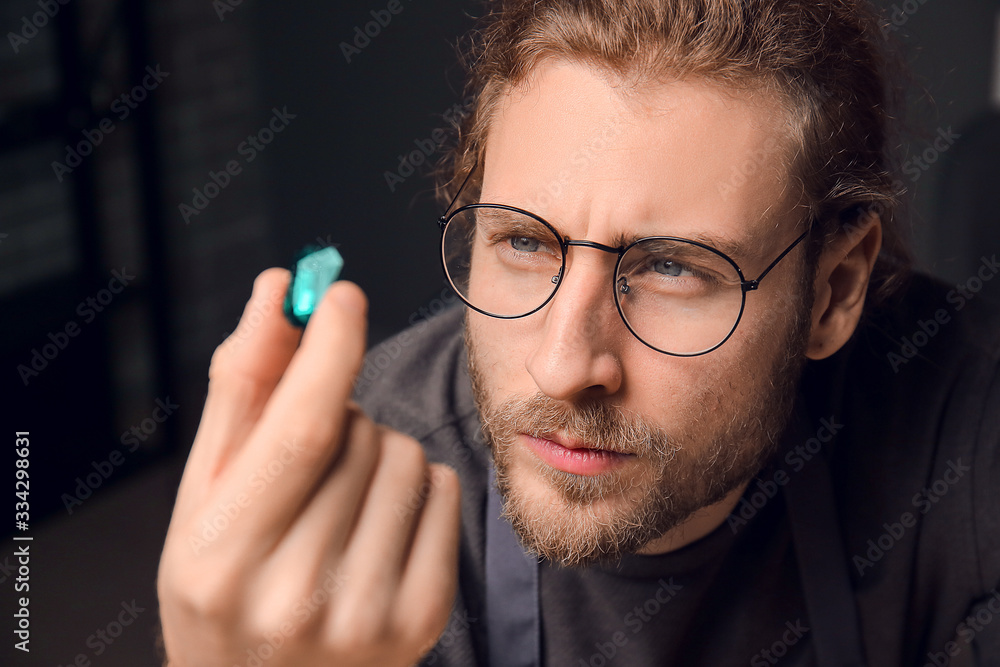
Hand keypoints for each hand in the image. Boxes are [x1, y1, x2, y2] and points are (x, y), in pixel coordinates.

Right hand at [157, 269, 460, 666]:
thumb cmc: (225, 586)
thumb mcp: (204, 497)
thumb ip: (241, 393)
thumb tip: (277, 294)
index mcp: (222, 557)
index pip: (303, 425)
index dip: (330, 345)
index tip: (341, 293)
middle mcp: (296, 593)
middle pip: (359, 432)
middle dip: (340, 413)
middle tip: (310, 461)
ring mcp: (366, 614)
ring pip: (407, 455)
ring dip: (378, 450)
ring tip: (340, 500)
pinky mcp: (421, 620)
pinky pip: (447, 492)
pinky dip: (418, 486)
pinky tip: (379, 525)